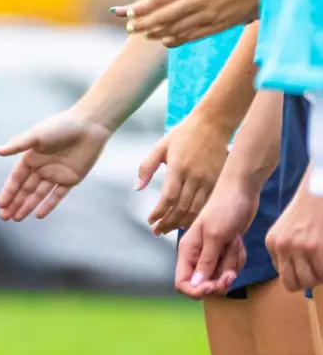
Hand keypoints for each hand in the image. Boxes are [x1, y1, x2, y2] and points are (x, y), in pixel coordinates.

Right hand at [0, 108, 113, 220]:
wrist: (90, 125)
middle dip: (15, 203)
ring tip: (17, 218)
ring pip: (38, 194)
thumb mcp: (36, 136)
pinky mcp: (71, 179)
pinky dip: (49, 205)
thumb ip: (16, 145)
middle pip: (25, 189)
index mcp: (31, 158)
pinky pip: (57, 195)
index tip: (1, 205)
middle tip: (4, 218)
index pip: (16, 179)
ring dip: (28, 206)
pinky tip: (39, 215)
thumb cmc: (61, 126)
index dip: (8, 192)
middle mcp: (42, 168)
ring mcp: (56, 174)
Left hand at [126, 0, 260, 46]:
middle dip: (143, 24)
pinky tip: (165, 40)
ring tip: (144, 34)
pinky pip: (191, 36)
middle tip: (130, 28)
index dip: (141, 8)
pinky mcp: (217, 26)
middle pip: (162, 16)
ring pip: (174, 28)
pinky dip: (175, 40)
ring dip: (156, 33)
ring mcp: (207, 15)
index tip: (129, 13)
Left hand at [136, 114, 229, 233]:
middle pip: (182, 208)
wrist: (214, 123)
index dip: (159, 213)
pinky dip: (196, 216)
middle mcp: (195, 177)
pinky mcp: (219, 181)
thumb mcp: (160, 147)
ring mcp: (209, 180)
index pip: (168, 198)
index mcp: (179, 168)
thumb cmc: (184, 134)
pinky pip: (207, 204)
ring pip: (196, 209)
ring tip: (168, 229)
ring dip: (181, 223)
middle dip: (168, 222)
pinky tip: (186, 221)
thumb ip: (146, 167)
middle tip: (157, 231)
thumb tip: (137, 188)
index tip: (150, 221)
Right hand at [175, 173, 257, 296]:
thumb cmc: (224, 209)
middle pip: (203, 284)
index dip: (194, 290)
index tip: (211, 287)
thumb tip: (196, 285)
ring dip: (231, 267)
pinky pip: (232, 267)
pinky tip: (238, 244)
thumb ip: (206, 262)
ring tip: (234, 246)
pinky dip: (238, 259)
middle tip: (230, 274)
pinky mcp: (225, 253)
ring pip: (220, 277)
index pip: (182, 282)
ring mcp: (212, 255)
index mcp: (187, 252)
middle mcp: (197, 256)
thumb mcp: (215, 236)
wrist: (242, 192)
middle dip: (218, 281)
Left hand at [266, 183, 322, 291]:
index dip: (299, 277)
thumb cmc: (308, 209)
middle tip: (319, 272)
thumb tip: (295, 274)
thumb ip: (286, 249)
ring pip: (310, 280)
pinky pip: (322, 271)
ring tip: (322, 264)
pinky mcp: (315, 247)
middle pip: (294, 283)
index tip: (310, 271)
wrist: (318, 189)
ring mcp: (299, 248)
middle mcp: (282, 247)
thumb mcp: (286, 229)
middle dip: (310, 282)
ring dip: (320, 276)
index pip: (283, 276)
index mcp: (272, 244)